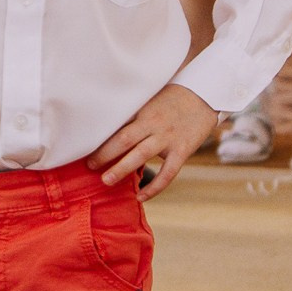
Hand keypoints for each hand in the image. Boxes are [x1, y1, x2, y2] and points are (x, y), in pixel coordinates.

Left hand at [89, 84, 217, 198]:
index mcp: (143, 112)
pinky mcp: (183, 150)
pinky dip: (154, 187)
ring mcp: (169, 138)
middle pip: (124, 140)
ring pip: (141, 156)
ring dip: (122, 169)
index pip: (117, 126)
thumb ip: (134, 113)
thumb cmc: (174, 96)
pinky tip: (141, 197)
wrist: (207, 93)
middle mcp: (154, 124)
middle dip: (104, 154)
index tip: (84, 147)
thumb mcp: (151, 99)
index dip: (100, 138)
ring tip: (106, 181)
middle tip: (89, 166)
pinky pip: (167, 173)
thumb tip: (110, 125)